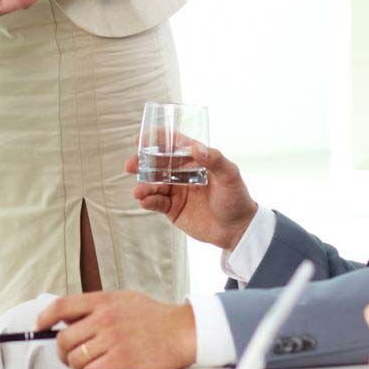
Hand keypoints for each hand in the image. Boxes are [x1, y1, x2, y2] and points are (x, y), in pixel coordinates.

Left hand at [37, 291, 196, 368]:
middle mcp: (104, 318)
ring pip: (75, 358)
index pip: (61, 306)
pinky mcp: (120, 361)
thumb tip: (70, 316)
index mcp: (103, 301)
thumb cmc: (155, 317)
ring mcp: (112, 340)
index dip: (44, 318)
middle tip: (69, 356)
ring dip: (76, 367)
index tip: (39, 326)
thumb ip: (97, 306)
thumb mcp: (123, 299)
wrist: (182, 331)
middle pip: (63, 338)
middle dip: (62, 351)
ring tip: (87, 366)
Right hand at [126, 142, 256, 250]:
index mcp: (195, 159)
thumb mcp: (230, 176)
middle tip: (130, 165)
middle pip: (157, 163)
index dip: (156, 139)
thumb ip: (214, 160)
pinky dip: (148, 200)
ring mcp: (176, 190)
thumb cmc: (237, 198)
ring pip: (153, 183)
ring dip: (143, 185)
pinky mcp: (173, 208)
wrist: (237, 230)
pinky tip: (145, 201)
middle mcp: (183, 172)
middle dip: (141, 163)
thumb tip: (196, 147)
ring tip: (139, 191)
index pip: (173, 144)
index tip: (141, 139)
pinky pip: (156, 202)